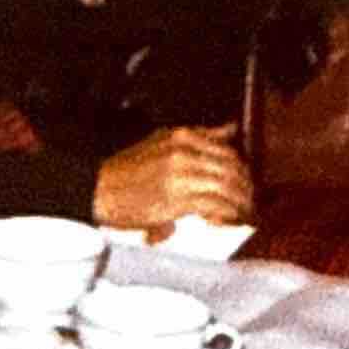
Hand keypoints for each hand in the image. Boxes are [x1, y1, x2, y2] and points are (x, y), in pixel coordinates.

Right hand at [93, 124, 253, 233]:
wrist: (98, 190)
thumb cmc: (125, 170)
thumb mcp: (161, 141)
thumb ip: (199, 135)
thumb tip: (230, 128)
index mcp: (180, 136)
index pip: (227, 150)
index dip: (242, 169)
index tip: (246, 183)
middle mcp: (183, 152)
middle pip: (232, 169)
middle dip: (246, 188)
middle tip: (250, 202)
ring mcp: (181, 175)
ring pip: (228, 188)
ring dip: (240, 204)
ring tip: (242, 215)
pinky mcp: (178, 199)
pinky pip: (216, 206)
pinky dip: (226, 215)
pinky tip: (224, 221)